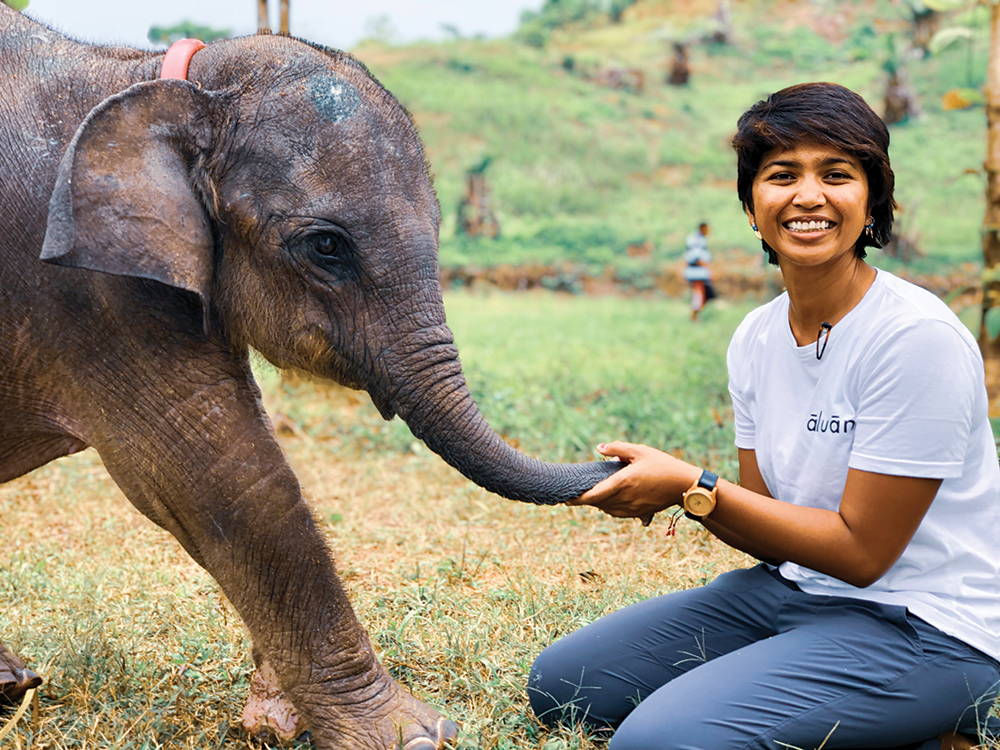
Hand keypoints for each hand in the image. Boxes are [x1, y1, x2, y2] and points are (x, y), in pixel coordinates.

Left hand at [567, 442, 701, 523]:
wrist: (684, 485)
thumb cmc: (662, 465)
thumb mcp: (640, 451)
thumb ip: (618, 449)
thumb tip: (599, 448)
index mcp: (623, 483)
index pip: (594, 495)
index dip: (578, 499)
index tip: (566, 499)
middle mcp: (625, 498)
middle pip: (599, 503)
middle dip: (587, 500)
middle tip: (575, 494)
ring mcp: (633, 508)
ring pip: (608, 509)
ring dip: (599, 504)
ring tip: (592, 496)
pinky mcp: (640, 513)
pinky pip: (619, 513)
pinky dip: (610, 508)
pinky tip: (611, 500)